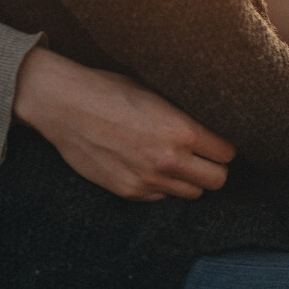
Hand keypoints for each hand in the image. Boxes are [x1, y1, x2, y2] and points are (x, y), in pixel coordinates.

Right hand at [13, 48, 235, 200]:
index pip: (226, 153)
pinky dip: (161, 186)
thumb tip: (210, 132)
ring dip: (189, 180)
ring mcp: (148, 179)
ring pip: (192, 193)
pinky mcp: (128, 191)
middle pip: (217, 180)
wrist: (62, 104)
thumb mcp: (157, 96)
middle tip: (203, 158)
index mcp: (181, 130)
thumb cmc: (109, 91)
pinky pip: (161, 197)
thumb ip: (184, 120)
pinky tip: (148, 167)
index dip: (223, 148)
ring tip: (175, 162)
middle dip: (214, 168)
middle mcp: (168, 160)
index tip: (217, 144)